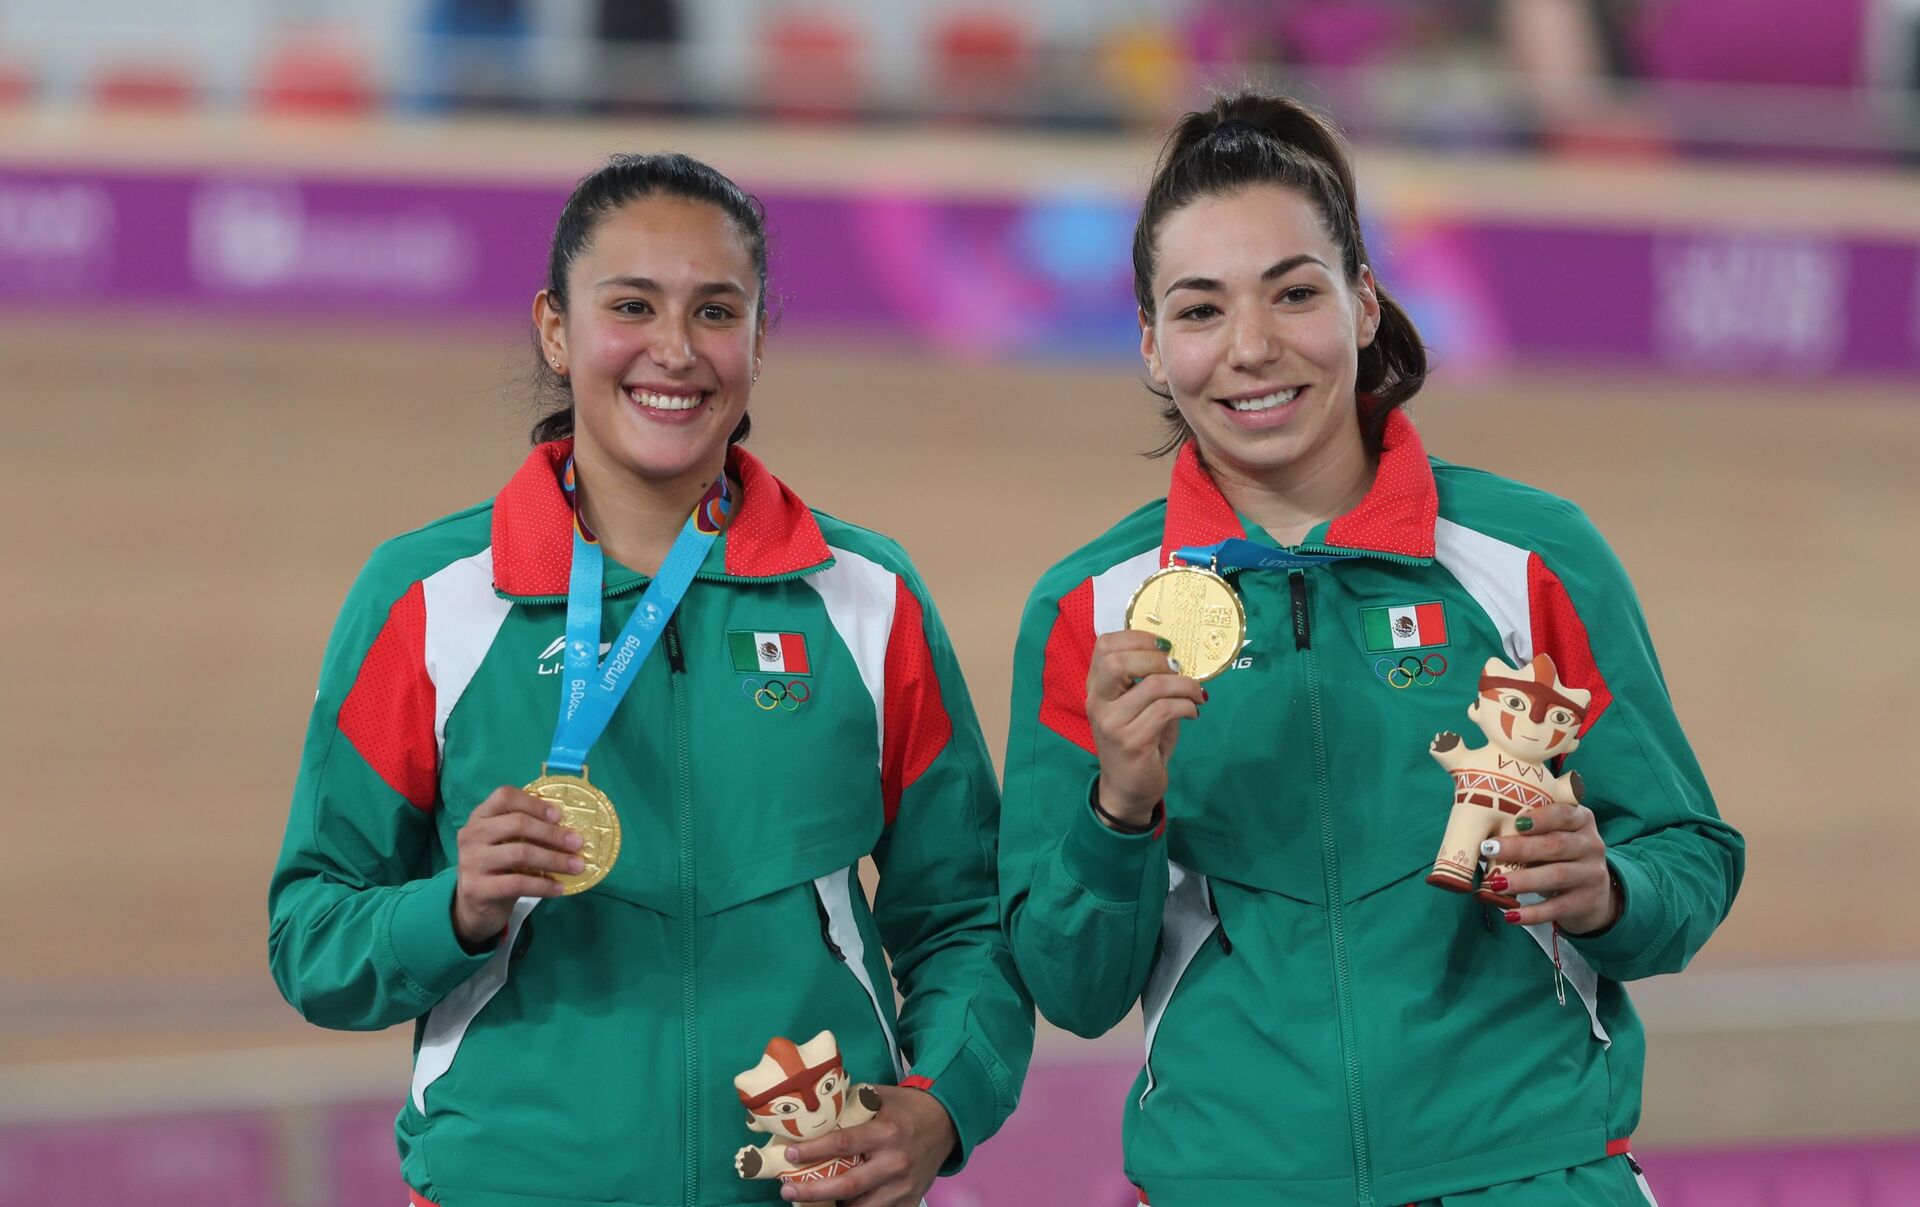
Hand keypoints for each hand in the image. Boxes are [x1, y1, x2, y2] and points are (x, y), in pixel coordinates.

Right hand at [451, 786, 581, 949]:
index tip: (560, 815)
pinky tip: (560, 888)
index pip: (505, 796)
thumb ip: (527, 831)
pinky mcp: (476, 888)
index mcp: (480, 816)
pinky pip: (517, 884)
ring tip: (577, 866)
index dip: (534, 803)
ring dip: (554, 860)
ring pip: (520, 854)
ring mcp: (471, 861)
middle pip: (517, 824)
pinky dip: (543, 886)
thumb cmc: (498, 867)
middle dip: (553, 833)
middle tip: (578, 843)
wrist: (473, 905)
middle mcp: (471, 834)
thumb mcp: (507, 843)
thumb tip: (570, 829)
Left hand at [780, 1084, 955, 1205]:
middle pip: (847, 1185)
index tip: (790, 1154)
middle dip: (813, 1191)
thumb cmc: (907, 1108)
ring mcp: (904, 1187)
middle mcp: (895, 1163)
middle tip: (788, 1189)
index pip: (843, 1144)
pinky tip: (838, 1206)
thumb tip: (813, 1108)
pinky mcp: (910, 1202)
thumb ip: (850, 1104)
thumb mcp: (880, 1096)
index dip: (814, 1151)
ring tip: (807, 1204)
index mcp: (886, 1133)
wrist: (946, 1123)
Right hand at [1087, 631, 1205, 827]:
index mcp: (1097, 688)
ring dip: (1184, 686)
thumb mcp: (1136, 707)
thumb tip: (1179, 657)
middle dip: (1157, 658)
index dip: (1137, 637)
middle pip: (1118, 660)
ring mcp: (1112, 723)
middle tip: (1178, 669)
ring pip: (1153, 685)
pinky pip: (1166, 710)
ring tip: (1196, 694)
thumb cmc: (1138, 742)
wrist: (1128, 789)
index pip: (1104, 646)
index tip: (1165, 646)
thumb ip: (1146, 681)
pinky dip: (1187, 706)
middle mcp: (1098, 702)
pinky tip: (1192, 713)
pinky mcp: (1132, 742)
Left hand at [1485, 803, 1618, 934]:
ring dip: (1523, 880)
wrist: (1595, 894)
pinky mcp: (1587, 902)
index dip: (1542, 818)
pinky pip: (1558, 908)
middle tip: (1490, 850)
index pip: (1565, 814)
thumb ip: (1530, 833)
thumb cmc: (1562, 857)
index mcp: (1581, 820)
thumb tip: (1486, 839)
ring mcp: (1592, 874)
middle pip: (1556, 845)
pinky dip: (1533, 913)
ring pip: (1557, 876)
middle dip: (1521, 848)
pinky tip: (1511, 915)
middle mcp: (1591, 845)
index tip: (1517, 822)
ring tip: (1495, 883)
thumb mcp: (1554, 837)